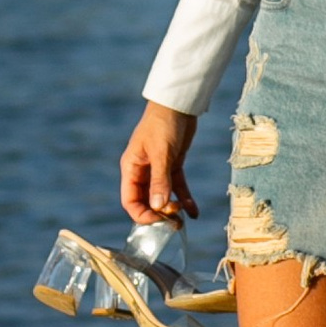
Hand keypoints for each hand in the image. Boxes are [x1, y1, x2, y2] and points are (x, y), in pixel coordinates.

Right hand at [122, 100, 198, 224]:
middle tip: (174, 222)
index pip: (130, 201)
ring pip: (162, 196)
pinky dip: (185, 199)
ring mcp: (158, 169)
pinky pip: (177, 187)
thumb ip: (160, 180)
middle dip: (158, 214)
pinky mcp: (173, 165)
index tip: (158, 222)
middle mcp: (142, 171)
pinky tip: (195, 212)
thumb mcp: (162, 152)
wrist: (179, 103)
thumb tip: (158, 207)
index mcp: (131, 168)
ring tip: (184, 217)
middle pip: (146, 202)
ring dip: (172, 208)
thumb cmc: (163, 123)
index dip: (141, 215)